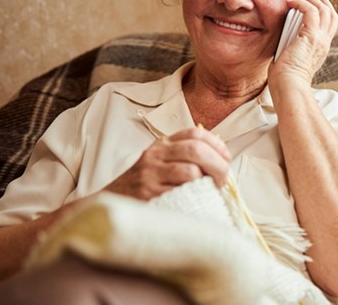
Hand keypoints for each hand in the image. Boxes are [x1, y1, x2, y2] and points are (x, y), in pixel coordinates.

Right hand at [103, 127, 230, 199]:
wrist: (111, 203)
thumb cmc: (144, 185)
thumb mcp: (161, 163)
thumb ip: (185, 158)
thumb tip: (221, 162)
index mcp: (162, 144)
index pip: (195, 133)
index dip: (217, 144)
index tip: (226, 158)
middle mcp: (155, 154)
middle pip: (196, 150)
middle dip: (218, 164)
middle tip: (222, 179)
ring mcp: (150, 173)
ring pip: (190, 171)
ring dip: (207, 182)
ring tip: (209, 190)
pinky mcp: (147, 193)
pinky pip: (180, 192)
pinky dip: (193, 195)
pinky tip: (194, 199)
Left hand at [269, 0, 337, 87]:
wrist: (288, 86)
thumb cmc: (285, 78)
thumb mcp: (292, 57)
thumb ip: (292, 44)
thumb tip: (283, 35)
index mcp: (321, 48)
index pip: (330, 23)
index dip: (322, 9)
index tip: (308, 2)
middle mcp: (324, 42)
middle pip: (331, 13)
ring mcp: (320, 39)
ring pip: (324, 9)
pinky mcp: (311, 36)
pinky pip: (311, 11)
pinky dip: (301, 2)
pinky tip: (290, 2)